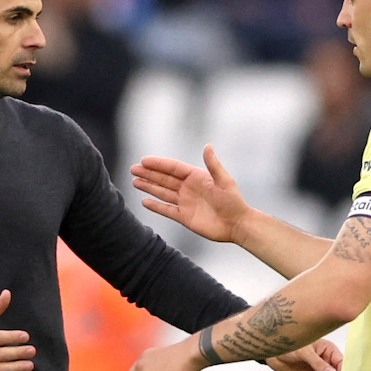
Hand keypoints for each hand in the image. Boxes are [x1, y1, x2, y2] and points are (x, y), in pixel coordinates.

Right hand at [131, 144, 249, 243]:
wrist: (237, 224)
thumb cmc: (233, 201)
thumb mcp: (224, 181)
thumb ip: (213, 165)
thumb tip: (207, 146)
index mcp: (196, 177)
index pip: (173, 168)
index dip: (159, 164)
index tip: (144, 160)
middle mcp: (188, 188)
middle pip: (164, 179)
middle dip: (149, 174)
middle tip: (133, 168)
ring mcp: (185, 202)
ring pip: (163, 192)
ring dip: (149, 187)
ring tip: (135, 181)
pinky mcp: (184, 217)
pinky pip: (166, 210)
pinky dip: (156, 206)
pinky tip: (145, 201)